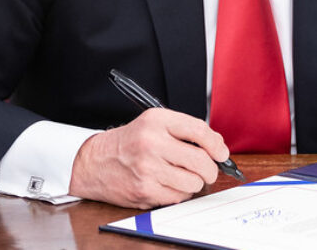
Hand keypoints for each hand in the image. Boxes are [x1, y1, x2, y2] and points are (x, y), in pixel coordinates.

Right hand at [68, 108, 229, 207]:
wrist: (95, 162)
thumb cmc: (129, 143)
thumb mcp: (153, 124)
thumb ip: (184, 130)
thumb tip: (217, 145)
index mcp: (156, 121)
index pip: (198, 130)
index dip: (216, 144)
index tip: (221, 152)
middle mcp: (152, 142)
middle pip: (200, 160)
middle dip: (210, 169)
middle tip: (207, 170)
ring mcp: (147, 168)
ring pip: (193, 182)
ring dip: (193, 182)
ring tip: (181, 176)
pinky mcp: (145, 190)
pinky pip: (178, 197)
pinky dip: (179, 193)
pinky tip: (167, 184)